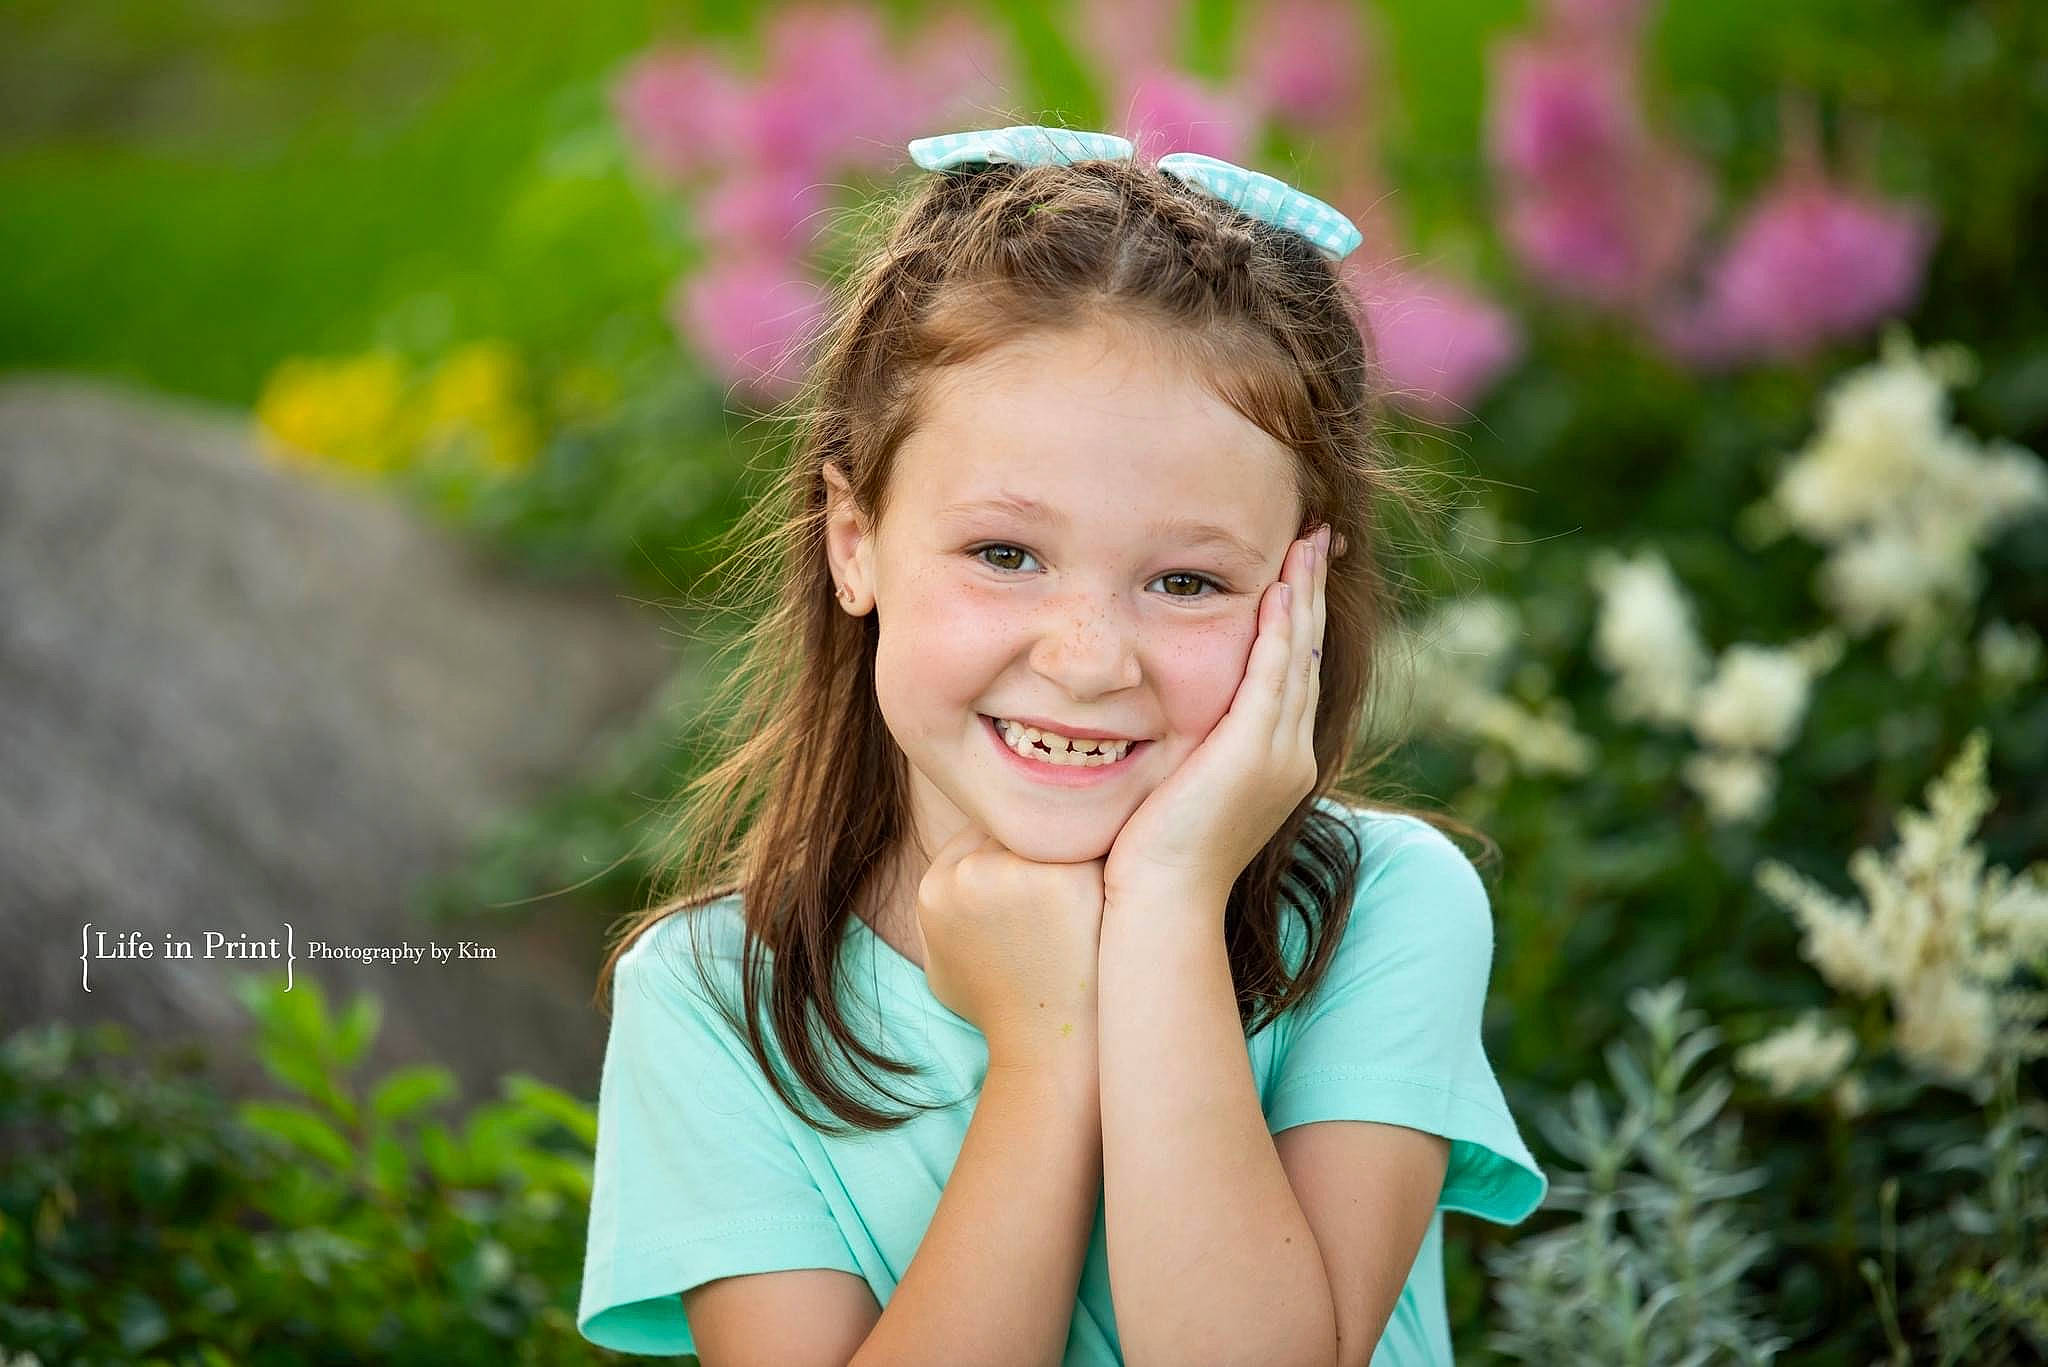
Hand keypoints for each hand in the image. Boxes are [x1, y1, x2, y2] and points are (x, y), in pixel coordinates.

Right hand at [913, 819, 1104, 1068]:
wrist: (1048, 1052)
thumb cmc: (1002, 1009)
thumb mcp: (943, 963)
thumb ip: (944, 909)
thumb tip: (961, 869)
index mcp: (935, 888)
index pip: (981, 832)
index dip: (1018, 852)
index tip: (1044, 880)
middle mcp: (969, 874)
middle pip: (1019, 826)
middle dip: (1047, 842)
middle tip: (1074, 886)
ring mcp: (1016, 873)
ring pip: (1057, 826)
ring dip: (1080, 844)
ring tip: (1097, 893)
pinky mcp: (1068, 879)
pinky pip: (1097, 840)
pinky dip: (1111, 859)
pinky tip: (1117, 892)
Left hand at [1101, 523, 1329, 911]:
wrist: (1162, 906)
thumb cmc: (1151, 862)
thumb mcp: (1176, 793)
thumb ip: (1183, 754)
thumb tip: (1154, 727)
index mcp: (1277, 764)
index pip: (1293, 675)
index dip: (1296, 623)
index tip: (1294, 575)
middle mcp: (1291, 755)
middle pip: (1308, 655)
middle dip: (1311, 594)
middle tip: (1315, 539)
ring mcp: (1280, 753)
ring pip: (1299, 655)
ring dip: (1302, 595)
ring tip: (1305, 544)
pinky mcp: (1256, 751)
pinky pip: (1275, 674)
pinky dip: (1280, 628)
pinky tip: (1278, 588)